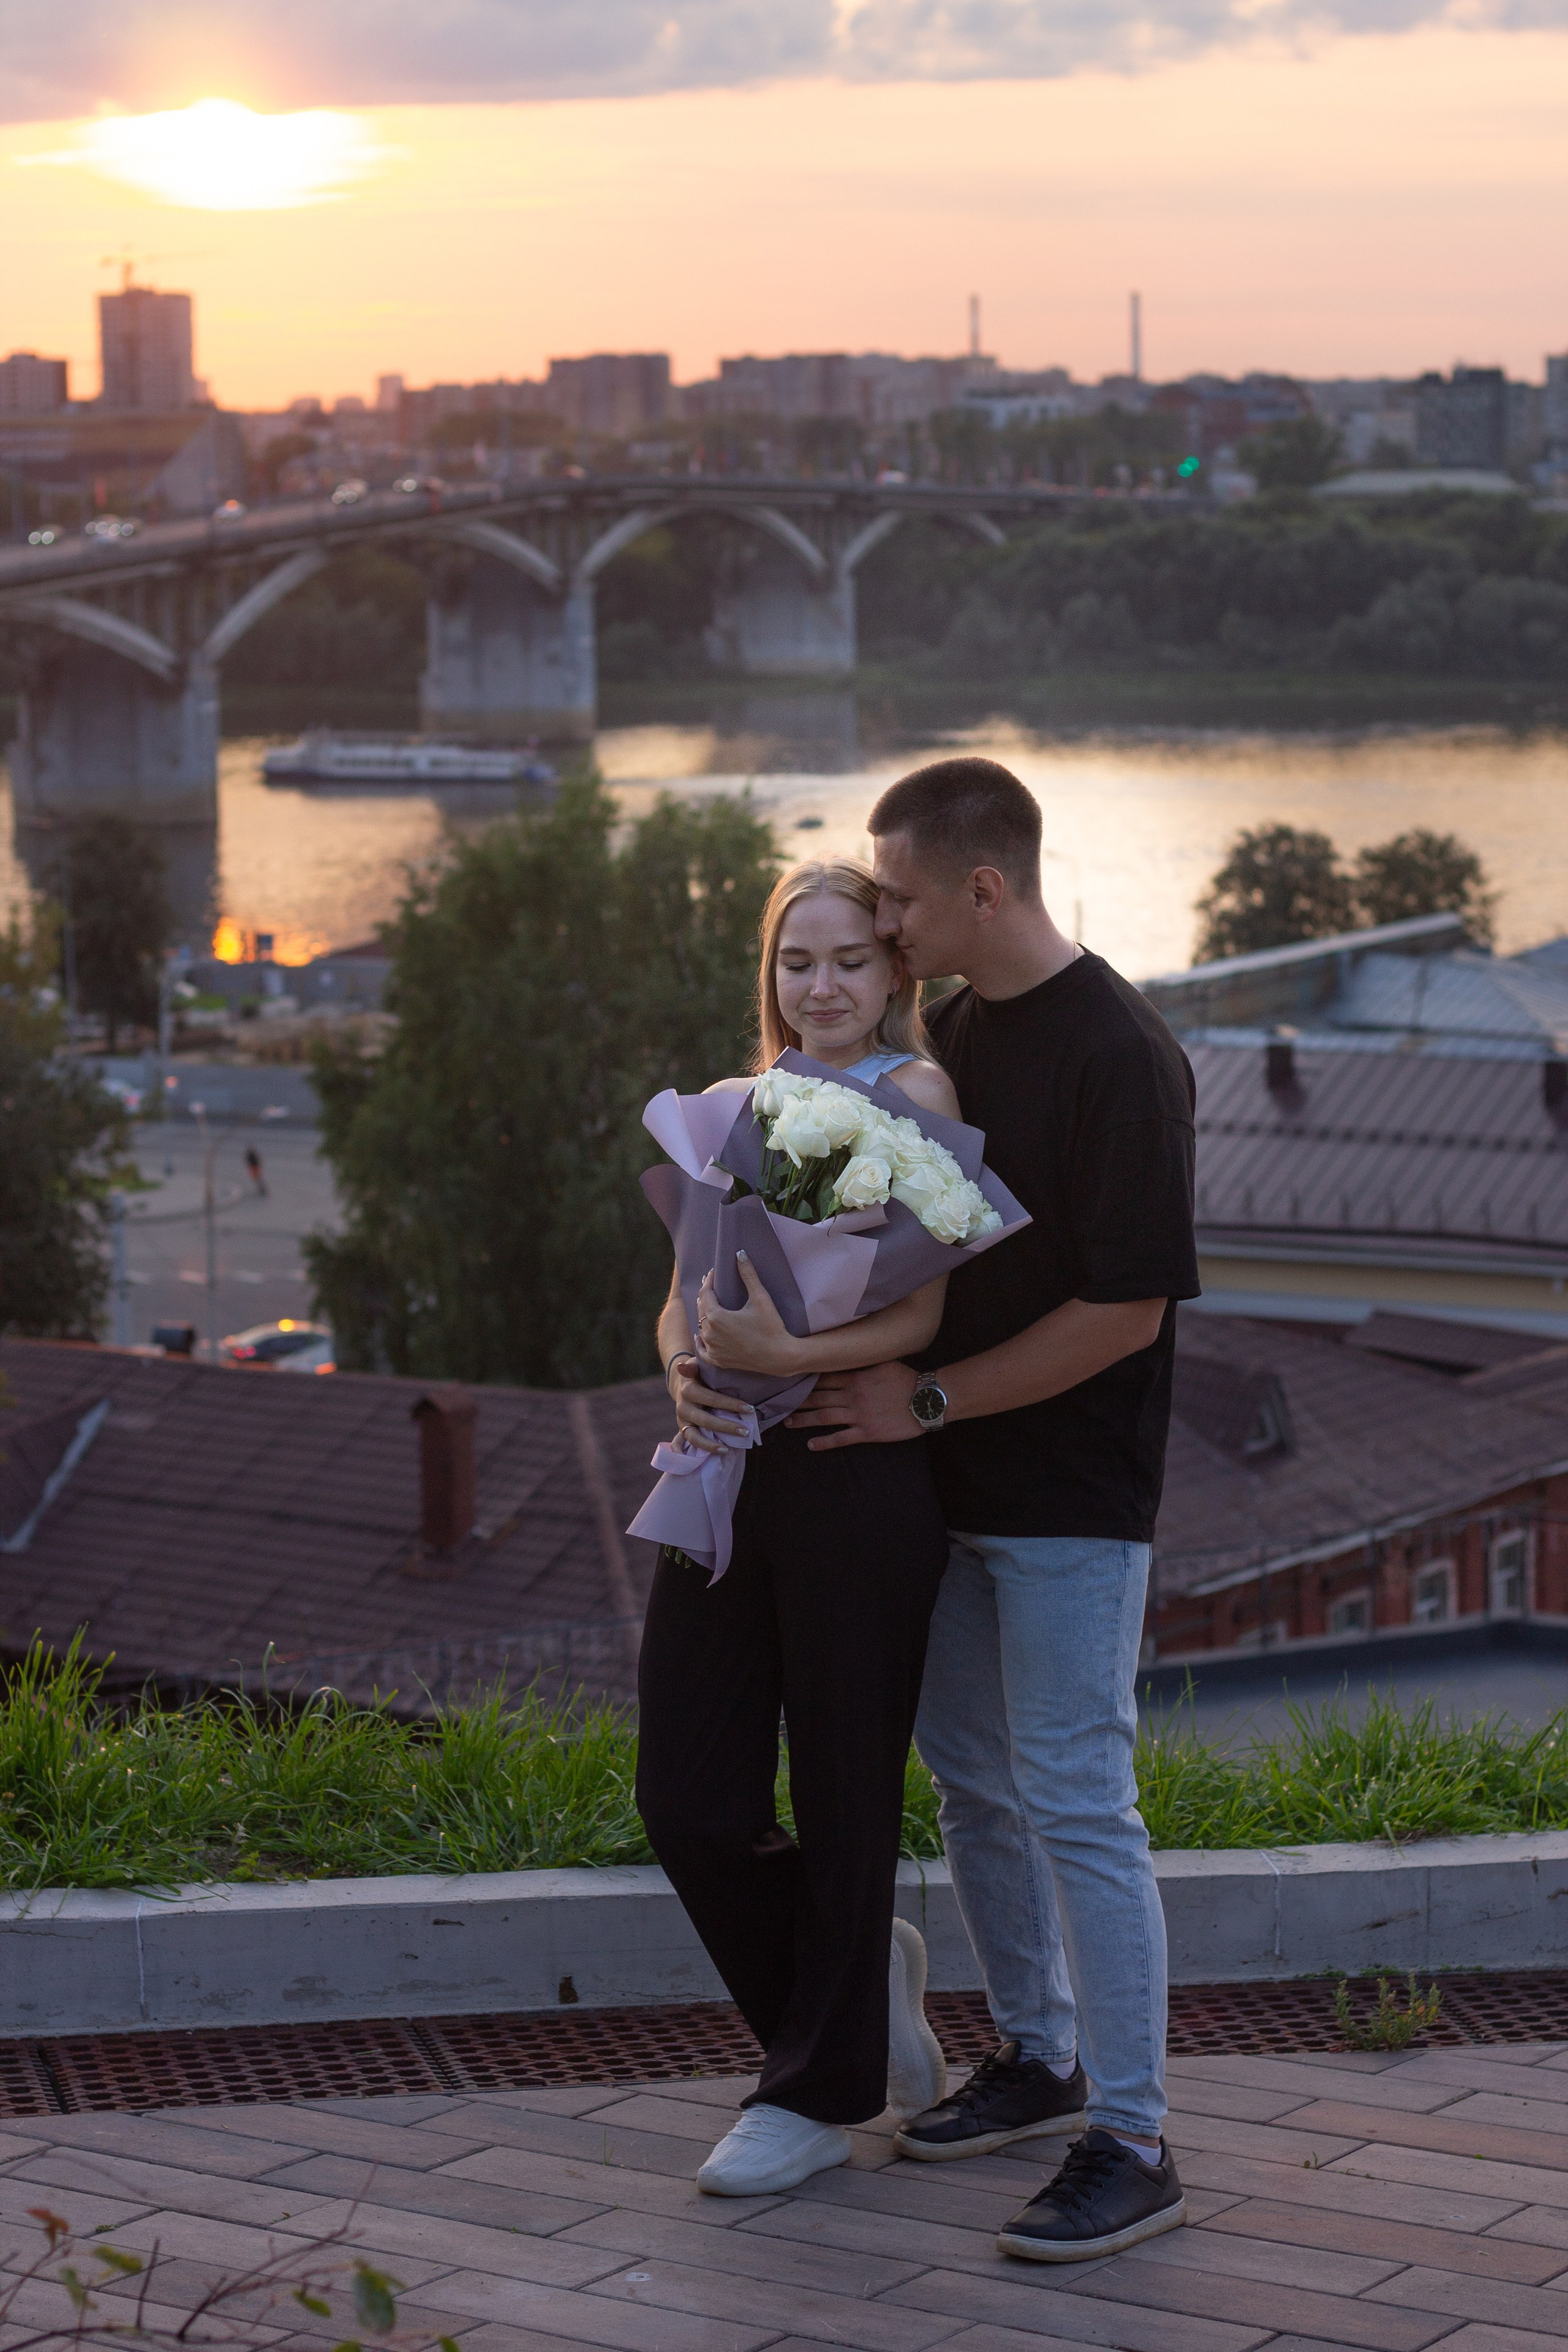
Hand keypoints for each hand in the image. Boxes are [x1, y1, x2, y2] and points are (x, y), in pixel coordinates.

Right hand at [670, 1355, 752, 1454]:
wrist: (683, 1384)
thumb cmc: (698, 1374)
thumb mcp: (696, 1366)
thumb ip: (692, 1366)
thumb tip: (682, 1367)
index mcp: (688, 1390)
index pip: (711, 1399)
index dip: (730, 1404)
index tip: (750, 1409)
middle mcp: (683, 1407)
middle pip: (705, 1420)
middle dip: (726, 1427)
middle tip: (746, 1431)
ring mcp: (682, 1420)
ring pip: (694, 1436)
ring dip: (710, 1445)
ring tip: (727, 1450)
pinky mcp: (683, 1429)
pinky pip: (688, 1442)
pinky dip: (698, 1449)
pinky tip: (714, 1454)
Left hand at [696, 1252, 802, 1376]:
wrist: (780, 1356)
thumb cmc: (771, 1326)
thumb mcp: (760, 1298)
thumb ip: (748, 1275)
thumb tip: (740, 1253)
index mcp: (716, 1317)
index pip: (705, 1294)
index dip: (709, 1281)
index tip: (713, 1273)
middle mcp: (710, 1334)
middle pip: (701, 1310)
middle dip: (705, 1296)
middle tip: (710, 1285)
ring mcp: (713, 1349)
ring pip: (701, 1328)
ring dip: (704, 1317)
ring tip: (707, 1307)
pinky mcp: (719, 1361)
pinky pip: (703, 1351)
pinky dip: (700, 1343)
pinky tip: (699, 1337)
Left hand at [786, 1360, 921, 1450]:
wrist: (926, 1399)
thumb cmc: (907, 1379)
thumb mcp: (884, 1363)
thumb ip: (864, 1362)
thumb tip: (849, 1355)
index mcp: (856, 1378)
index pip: (824, 1378)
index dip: (806, 1380)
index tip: (790, 1380)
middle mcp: (852, 1396)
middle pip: (818, 1398)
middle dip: (798, 1401)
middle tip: (779, 1403)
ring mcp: (858, 1415)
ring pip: (824, 1417)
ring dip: (804, 1420)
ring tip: (788, 1422)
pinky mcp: (867, 1432)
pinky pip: (841, 1438)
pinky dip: (825, 1442)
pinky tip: (811, 1445)